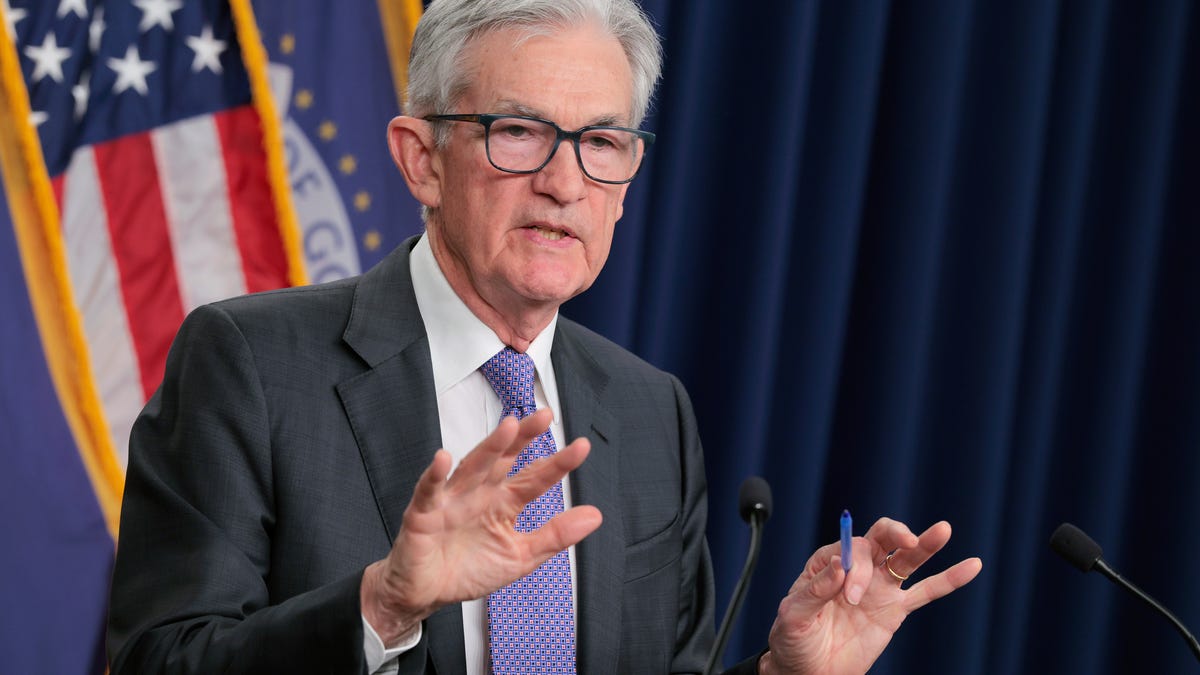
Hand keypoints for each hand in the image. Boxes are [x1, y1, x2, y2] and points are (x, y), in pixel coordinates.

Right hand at [361, 409, 602, 644]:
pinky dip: (434, 476)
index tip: (581, 447)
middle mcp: (481, 493)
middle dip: (523, 437)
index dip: (557, 464)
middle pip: (504, 459)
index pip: (534, 478)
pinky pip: (429, 492)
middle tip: (544, 416)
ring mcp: (452, 499)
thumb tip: (595, 516)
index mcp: (504, 502)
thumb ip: (555, 535)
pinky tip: (443, 459)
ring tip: (508, 428)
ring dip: (489, 447)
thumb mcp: (521, 556)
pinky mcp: (423, 513)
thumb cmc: (470, 569)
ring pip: (472, 467)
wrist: (426, 594)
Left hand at [759, 518, 981, 674]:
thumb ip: (815, 589)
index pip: (851, 548)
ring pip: (906, 559)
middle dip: (894, 533)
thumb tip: (839, 564)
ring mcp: (879, 588)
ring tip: (943, 529)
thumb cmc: (793, 640)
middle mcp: (857, 569)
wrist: (808, 672)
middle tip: (906, 541)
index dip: (856, 565)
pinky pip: (926, 592)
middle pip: (880, 539)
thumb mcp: (794, 615)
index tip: (849, 595)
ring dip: (926, 544)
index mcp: (828, 563)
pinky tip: (971, 566)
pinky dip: (949, 579)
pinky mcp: (896, 610)